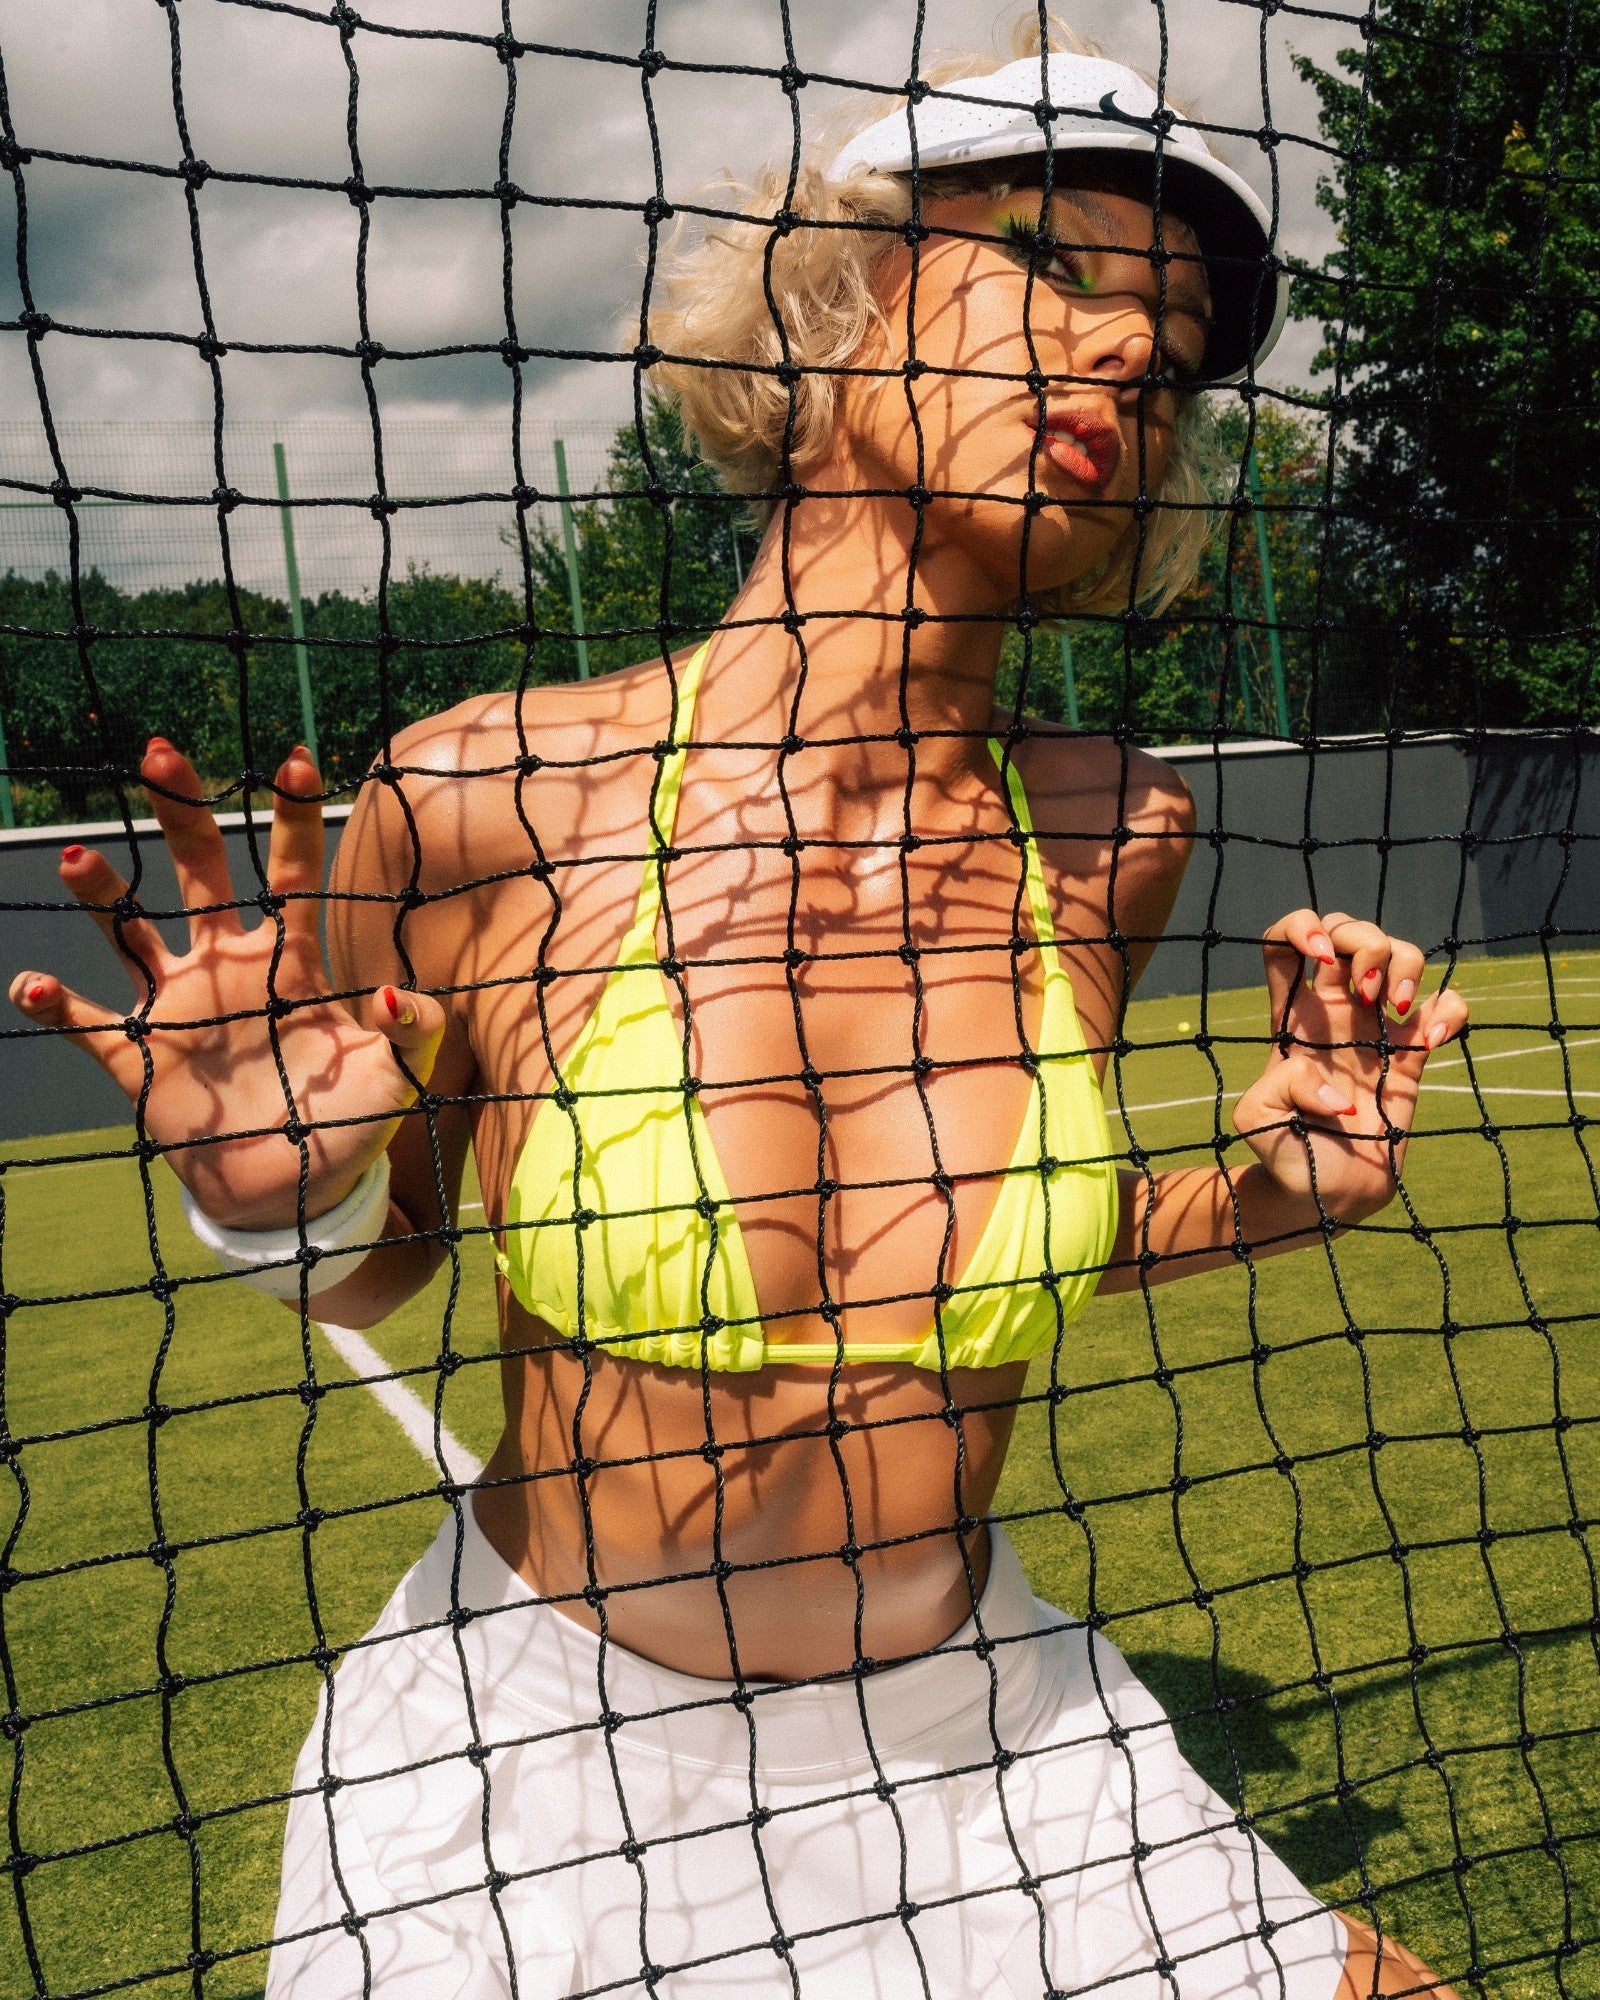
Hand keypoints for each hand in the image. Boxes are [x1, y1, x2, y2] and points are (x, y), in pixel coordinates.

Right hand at [8, 738, 444, 1228]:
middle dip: (182, 815)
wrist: (299, 1188)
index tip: (294, 759)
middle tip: (161, 755)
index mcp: (292, 965)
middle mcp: (229, 970)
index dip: (292, 820)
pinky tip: (33, 985)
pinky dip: (58, 1006)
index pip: (292, 878)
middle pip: (200, 874)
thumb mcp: (400, 1079)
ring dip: (104, 897)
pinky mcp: (141, 1060)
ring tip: (78, 859)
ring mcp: (179, 1010)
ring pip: (132, 933)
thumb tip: (395, 994)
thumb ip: (416, 1034)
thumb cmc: (353, 1120)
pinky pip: (89, 1027)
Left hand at [1230, 909, 1468, 1224]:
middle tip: (1366, 991)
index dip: (1299, 928)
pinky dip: (1450, 1005)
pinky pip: (1444, 1005)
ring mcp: (1375, 1029)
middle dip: (1362, 939)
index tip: (1320, 957)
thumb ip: (1280, 1090)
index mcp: (1290, 1017)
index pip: (1282, 943)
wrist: (1327, 1194)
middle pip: (1346, 931)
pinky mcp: (1413, 1054)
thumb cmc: (1284, 1154)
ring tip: (1396, 1009)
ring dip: (1405, 962)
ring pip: (1398, 953)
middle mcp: (1333, 1013)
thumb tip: (1333, 1087)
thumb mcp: (1256, 1120)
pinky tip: (1436, 1035)